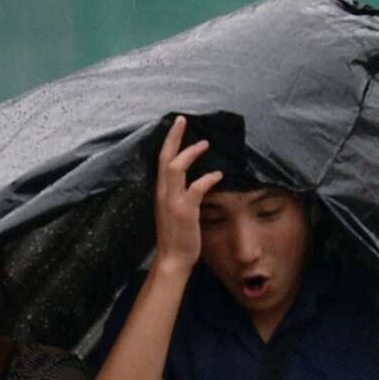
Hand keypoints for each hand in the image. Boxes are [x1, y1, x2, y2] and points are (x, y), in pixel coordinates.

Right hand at [154, 116, 223, 273]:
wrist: (172, 260)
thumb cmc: (176, 237)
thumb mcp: (174, 211)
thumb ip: (180, 195)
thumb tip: (194, 182)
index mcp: (160, 193)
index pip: (161, 162)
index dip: (168, 143)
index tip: (176, 126)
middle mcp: (162, 194)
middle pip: (164, 158)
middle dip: (173, 138)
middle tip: (181, 120)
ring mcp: (172, 202)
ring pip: (175, 168)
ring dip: (189, 153)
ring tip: (204, 144)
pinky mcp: (184, 211)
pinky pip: (196, 188)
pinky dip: (208, 178)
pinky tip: (218, 175)